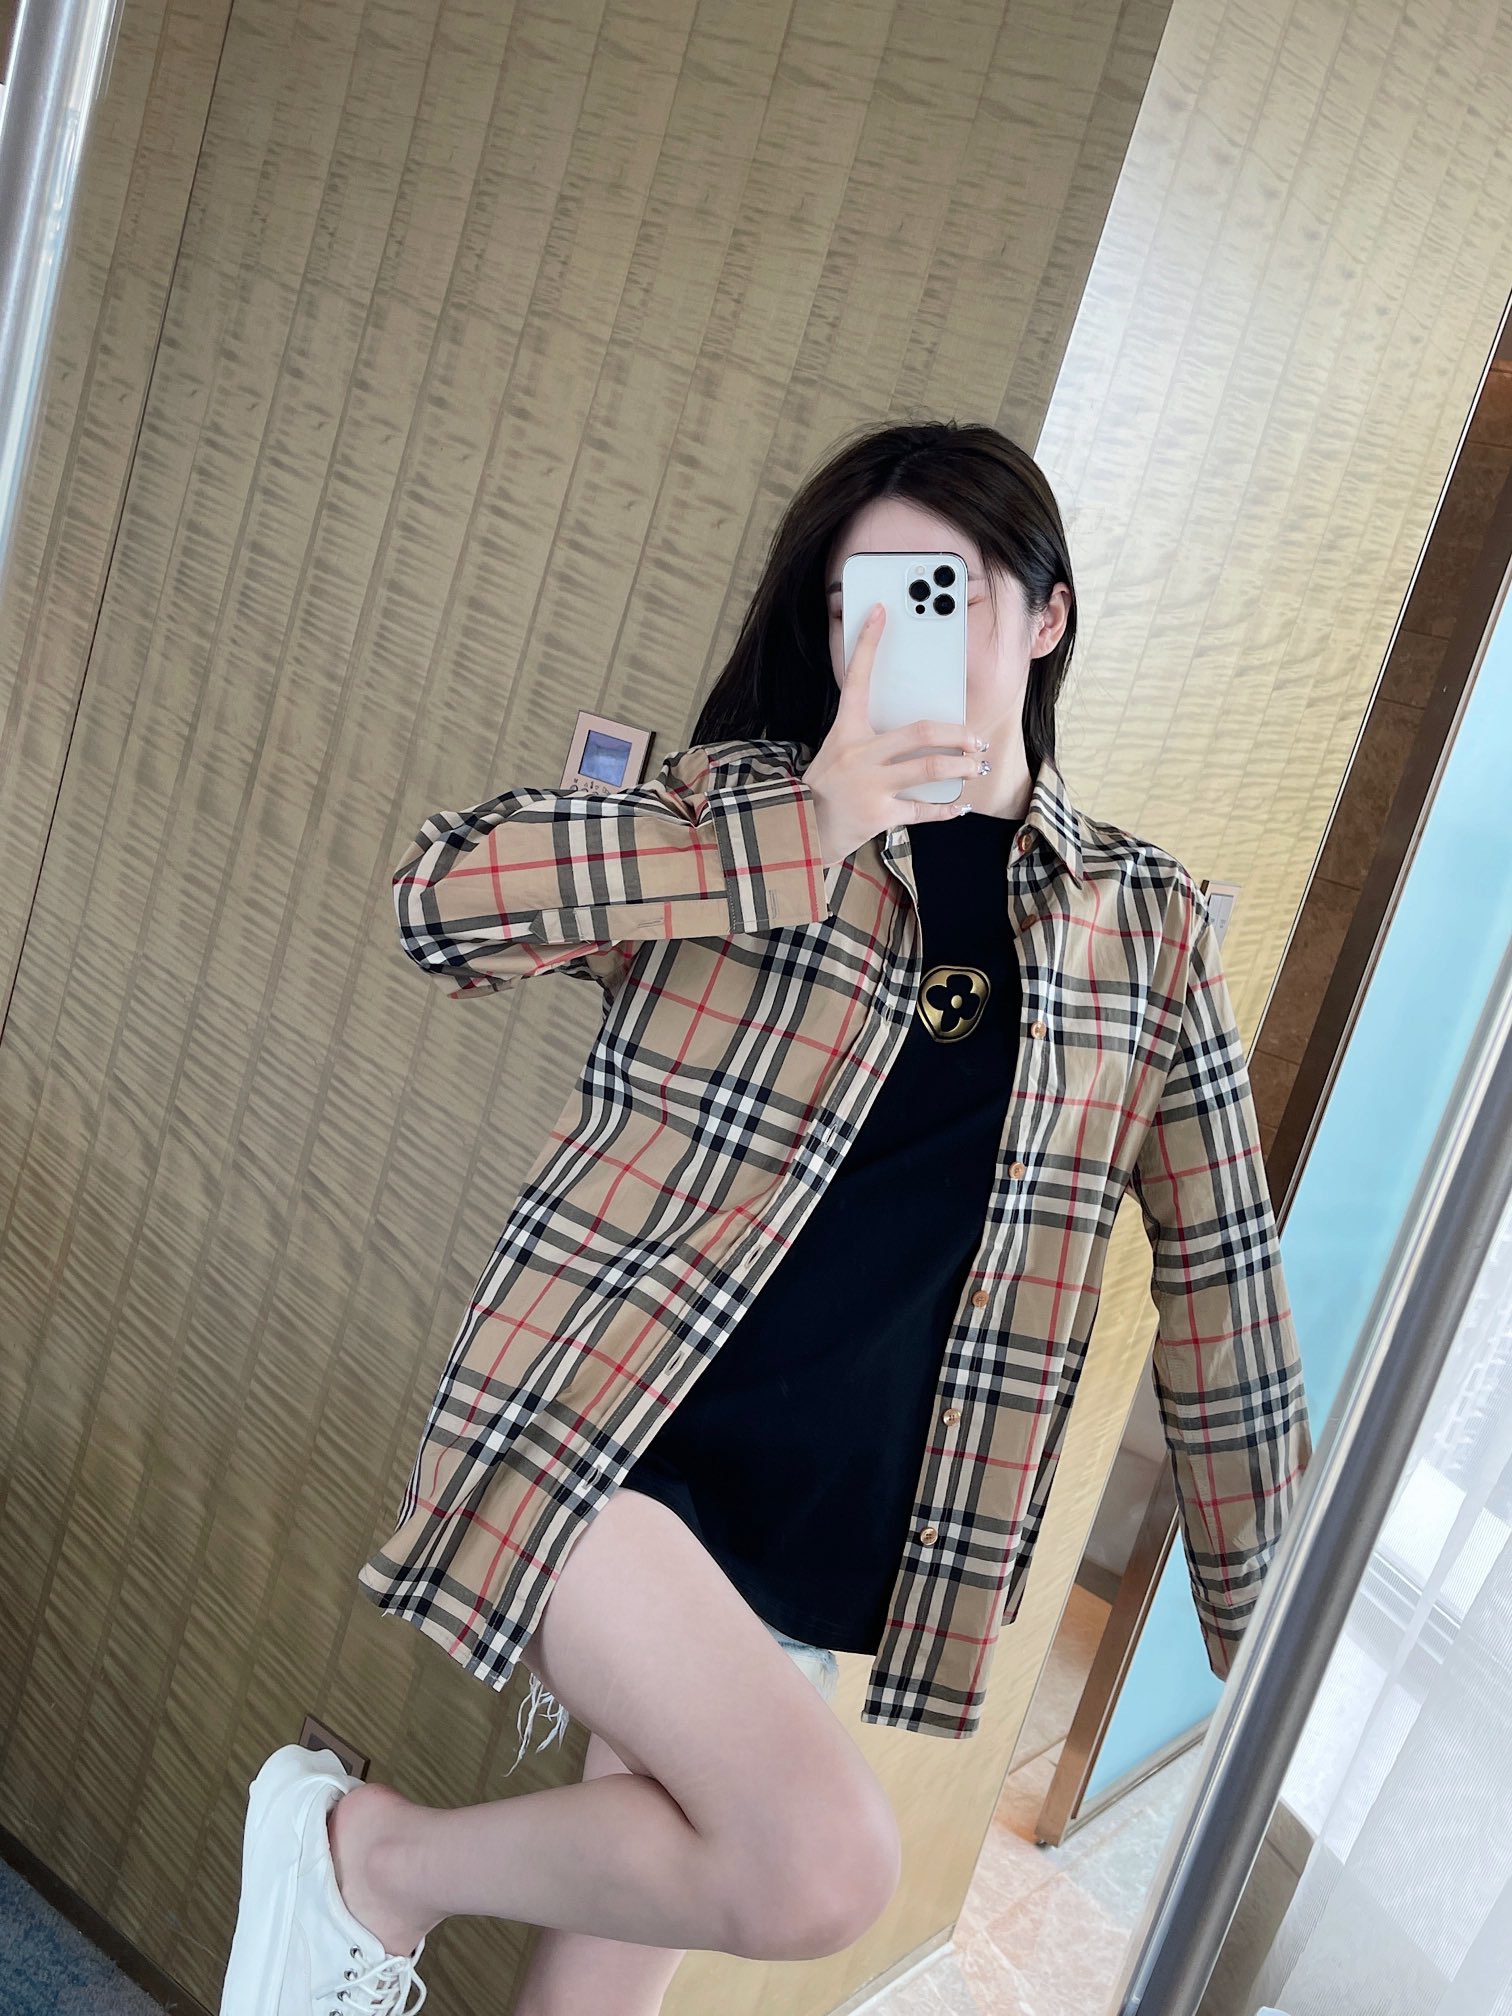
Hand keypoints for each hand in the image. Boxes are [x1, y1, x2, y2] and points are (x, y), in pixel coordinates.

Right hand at [805, 602, 986, 867]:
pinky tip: (960, 805)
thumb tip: (919, 736)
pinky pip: (923, 810)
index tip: (881, 612)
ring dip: (962, 766)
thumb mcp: (838, 753)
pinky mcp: (879, 814)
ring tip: (978, 766)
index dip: (868, 643)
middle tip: (976, 738)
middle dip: (957, 734)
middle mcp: (858, 754)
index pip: (856, 678)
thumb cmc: (825, 788)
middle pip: (920, 732)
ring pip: (930, 768)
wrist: (801, 830)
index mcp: (846, 731)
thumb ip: (870, 740)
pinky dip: (946, 809)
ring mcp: (869, 785)